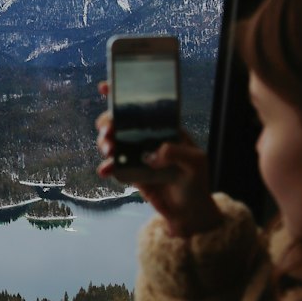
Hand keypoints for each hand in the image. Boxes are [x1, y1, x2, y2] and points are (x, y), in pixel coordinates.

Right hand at [96, 83, 222, 238]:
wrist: (188, 214)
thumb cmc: (196, 183)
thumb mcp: (195, 163)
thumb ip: (176, 153)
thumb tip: (152, 153)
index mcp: (164, 128)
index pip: (144, 106)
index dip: (123, 94)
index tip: (105, 87)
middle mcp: (148, 138)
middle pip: (121, 121)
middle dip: (108, 121)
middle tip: (108, 131)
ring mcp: (137, 154)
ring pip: (113, 141)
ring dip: (104, 142)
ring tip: (109, 150)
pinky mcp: (130, 172)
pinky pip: (113, 165)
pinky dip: (107, 166)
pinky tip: (105, 170)